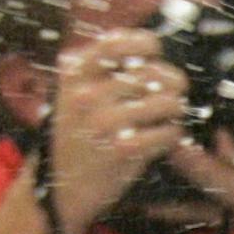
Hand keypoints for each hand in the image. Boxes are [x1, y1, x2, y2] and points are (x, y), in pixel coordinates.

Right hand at [46, 29, 189, 233]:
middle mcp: (90, 94)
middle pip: (155, 73)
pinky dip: (173, 136)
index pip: (119, 42)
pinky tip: (162, 140)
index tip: (154, 55)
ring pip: (169, 102)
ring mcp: (107, 122)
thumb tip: (150, 48)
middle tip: (175, 93)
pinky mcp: (126, 150)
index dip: (147, 44)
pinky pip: (170, 132)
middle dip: (174, 83)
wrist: (57, 190)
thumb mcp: (72, 95)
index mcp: (74, 74)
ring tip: (168, 118)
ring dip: (176, 111)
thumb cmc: (73, 138)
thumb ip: (100, 71)